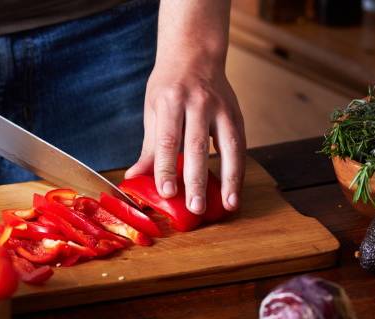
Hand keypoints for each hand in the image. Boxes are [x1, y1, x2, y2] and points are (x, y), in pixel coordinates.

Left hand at [126, 0, 245, 215]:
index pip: (168, 140)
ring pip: (229, 146)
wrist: (195, 54)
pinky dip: (239, 169)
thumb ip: (150, 147)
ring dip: (229, 179)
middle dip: (197, 179)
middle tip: (195, 207)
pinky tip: (236, 189)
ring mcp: (221, 107)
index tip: (166, 193)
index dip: (166, 168)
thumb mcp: (153, 110)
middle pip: (197, 146)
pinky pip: (240, 145)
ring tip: (228, 205)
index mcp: (170, 100)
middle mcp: (198, 102)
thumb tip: (134, 178)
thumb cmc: (169, 86)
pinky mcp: (236, 114)